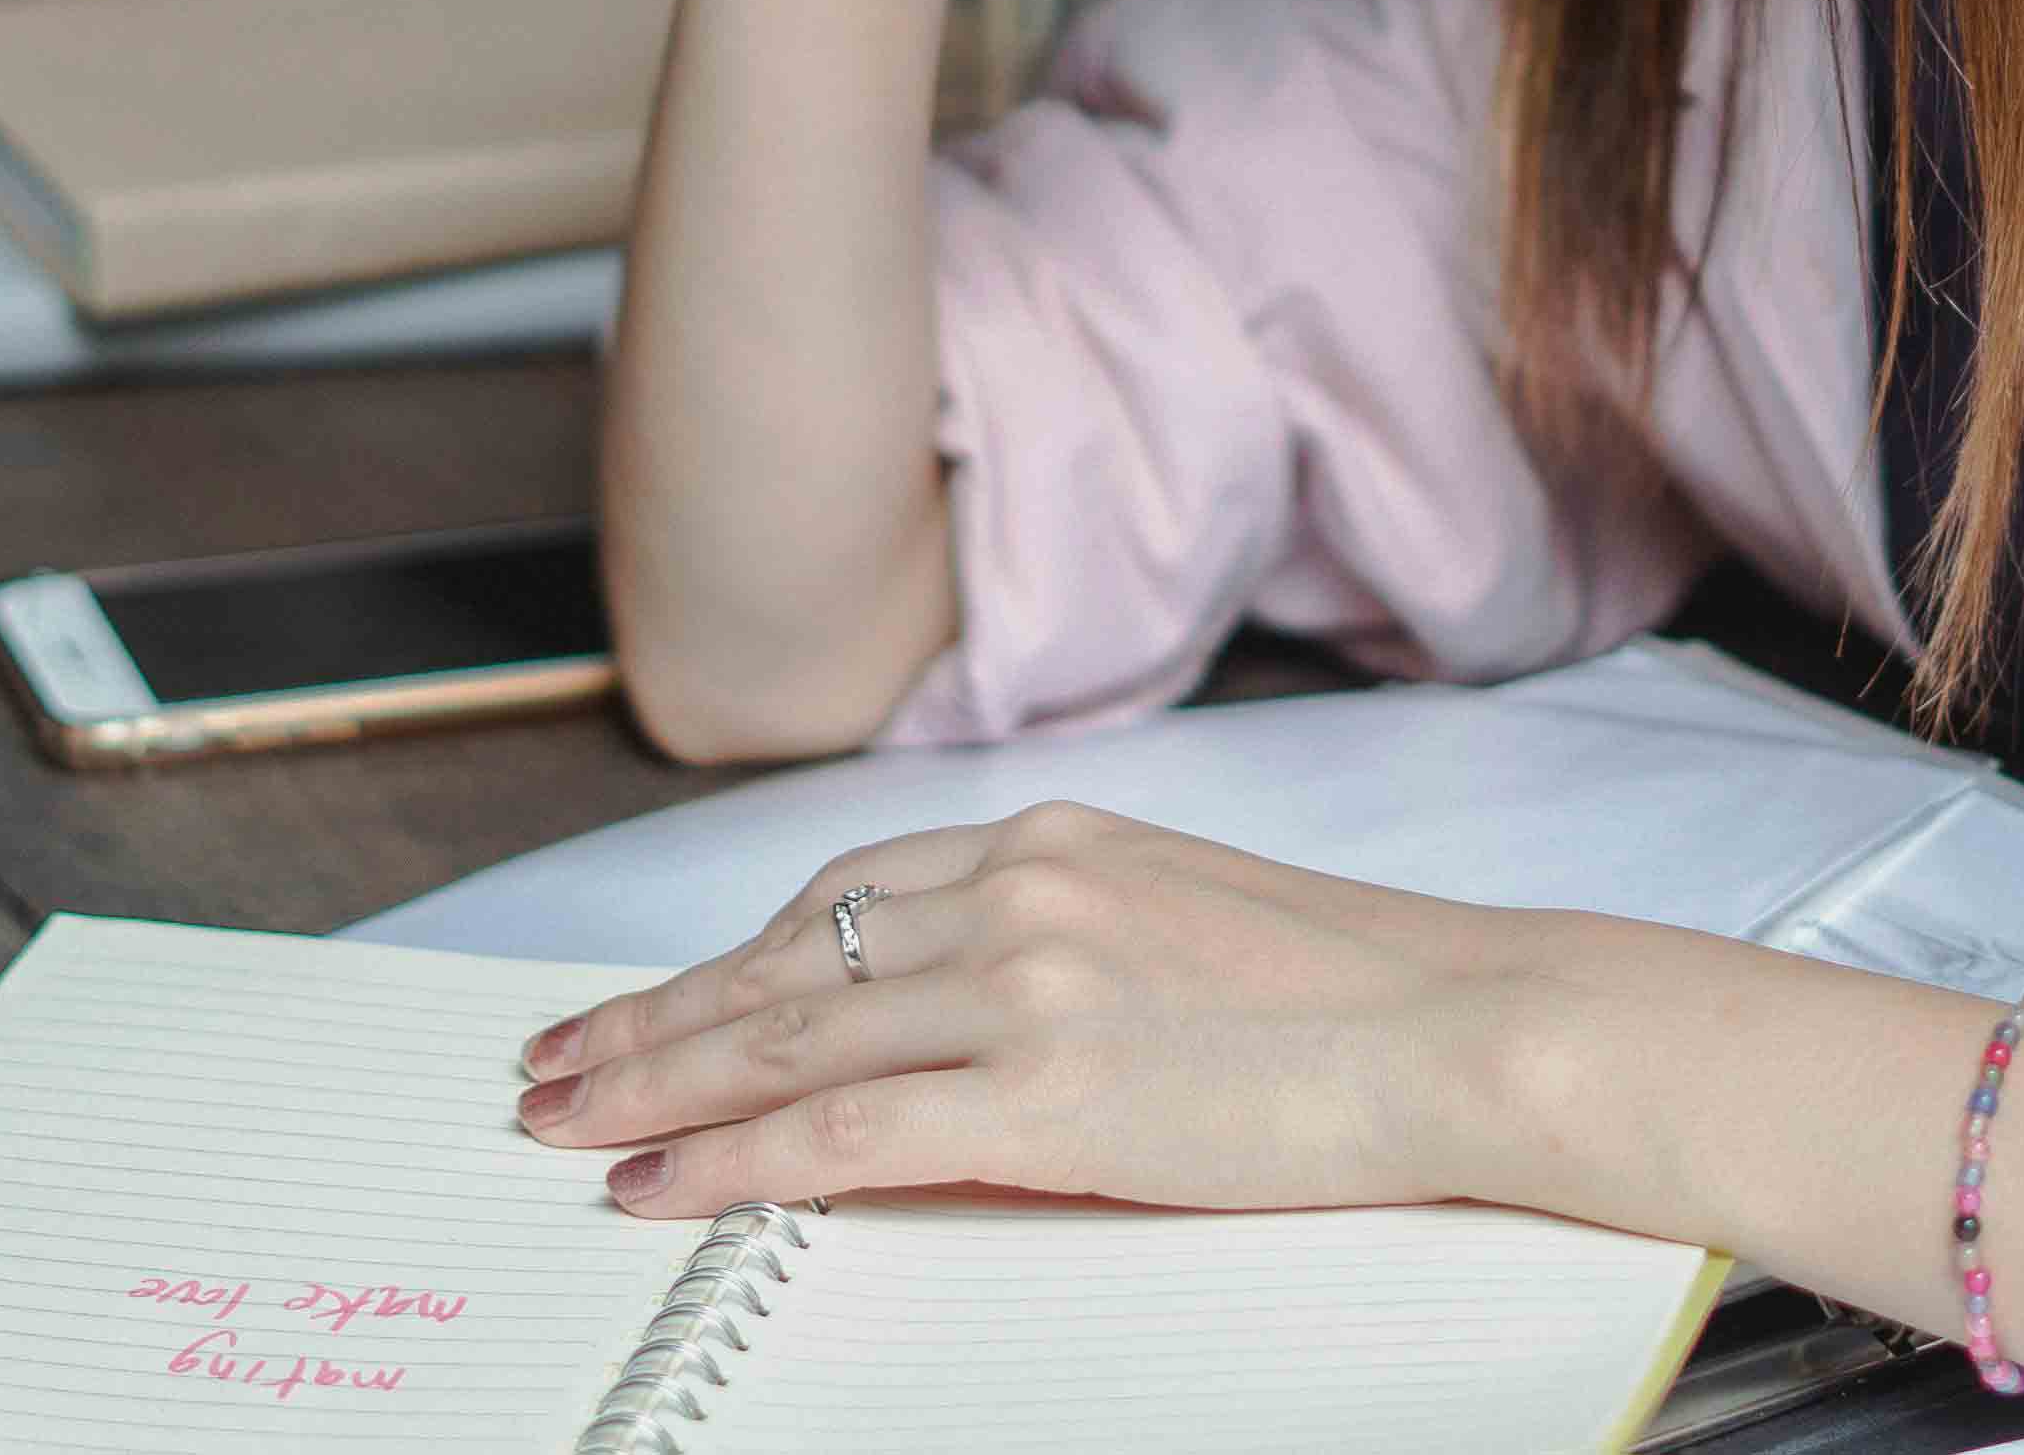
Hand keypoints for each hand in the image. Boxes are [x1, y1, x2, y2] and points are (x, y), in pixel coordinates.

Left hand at [512, 801, 1586, 1220]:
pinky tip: (656, 1183)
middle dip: (650, 1016)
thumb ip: (1074, 948)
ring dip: (653, 1084)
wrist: (1472, 1023)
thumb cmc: (1368, 997)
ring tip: (564, 1122)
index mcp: (1060, 839)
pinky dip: (727, 1160)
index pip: (844, 899)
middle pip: (783, 959)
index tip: (658, 994)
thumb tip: (975, 1024)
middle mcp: (1023, 888)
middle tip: (551, 1060)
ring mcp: (1027, 982)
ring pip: (784, 1040)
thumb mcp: (1194, 927)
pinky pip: (840, 1133)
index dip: (730, 956)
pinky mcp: (1044, 1087)